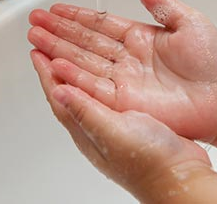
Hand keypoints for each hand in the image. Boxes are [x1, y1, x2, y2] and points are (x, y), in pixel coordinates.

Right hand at [28, 0, 216, 140]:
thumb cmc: (213, 62)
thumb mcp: (188, 22)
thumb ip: (161, 5)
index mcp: (140, 38)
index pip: (100, 24)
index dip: (77, 17)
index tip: (56, 9)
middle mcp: (127, 59)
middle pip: (85, 42)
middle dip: (58, 32)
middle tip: (35, 22)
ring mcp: (124, 80)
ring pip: (83, 62)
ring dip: (58, 51)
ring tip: (36, 40)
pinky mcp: (125, 101)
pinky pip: (93, 86)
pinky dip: (73, 76)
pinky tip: (54, 65)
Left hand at [30, 50, 211, 201]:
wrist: (179, 175)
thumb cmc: (148, 161)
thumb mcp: (112, 132)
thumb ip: (85, 112)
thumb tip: (58, 91)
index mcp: (86, 128)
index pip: (58, 94)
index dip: (46, 71)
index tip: (37, 49)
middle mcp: (95, 124)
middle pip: (68, 88)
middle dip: (55, 64)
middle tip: (48, 42)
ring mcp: (112, 122)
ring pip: (87, 87)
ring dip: (76, 66)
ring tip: (69, 48)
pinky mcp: (130, 118)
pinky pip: (107, 90)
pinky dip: (100, 74)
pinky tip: (105, 68)